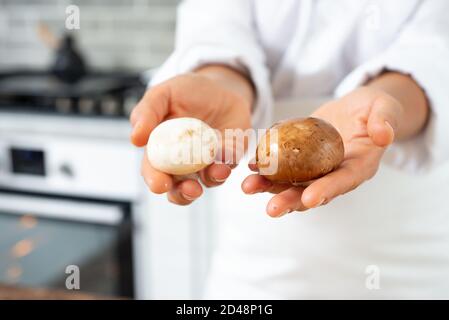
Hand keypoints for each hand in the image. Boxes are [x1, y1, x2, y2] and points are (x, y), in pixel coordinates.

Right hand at [131, 68, 252, 204]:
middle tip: (191, 190)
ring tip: (218, 170)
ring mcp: (208, 162)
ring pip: (208, 182)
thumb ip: (147, 112)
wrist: (219, 86)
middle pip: (180, 189)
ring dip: (212, 179)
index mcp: (162, 151)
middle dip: (184, 193)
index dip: (155, 180)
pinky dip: (230, 160)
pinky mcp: (230, 156)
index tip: (160, 185)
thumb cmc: (185, 92)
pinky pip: (231, 163)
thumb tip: (135, 138)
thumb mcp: (163, 95)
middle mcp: (184, 163)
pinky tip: (228, 149)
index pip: (154, 171)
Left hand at [242, 86, 404, 215]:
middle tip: (272, 209)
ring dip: (269, 188)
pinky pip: (281, 167)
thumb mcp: (385, 107)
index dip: (327, 191)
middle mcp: (334, 174)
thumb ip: (385, 120)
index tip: (310, 199)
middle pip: (312, 192)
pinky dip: (265, 168)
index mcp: (358, 167)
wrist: (356, 109)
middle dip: (291, 201)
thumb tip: (384, 136)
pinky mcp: (301, 160)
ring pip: (291, 183)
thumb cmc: (374, 108)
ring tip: (248, 187)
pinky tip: (250, 166)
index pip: (344, 182)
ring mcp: (315, 170)